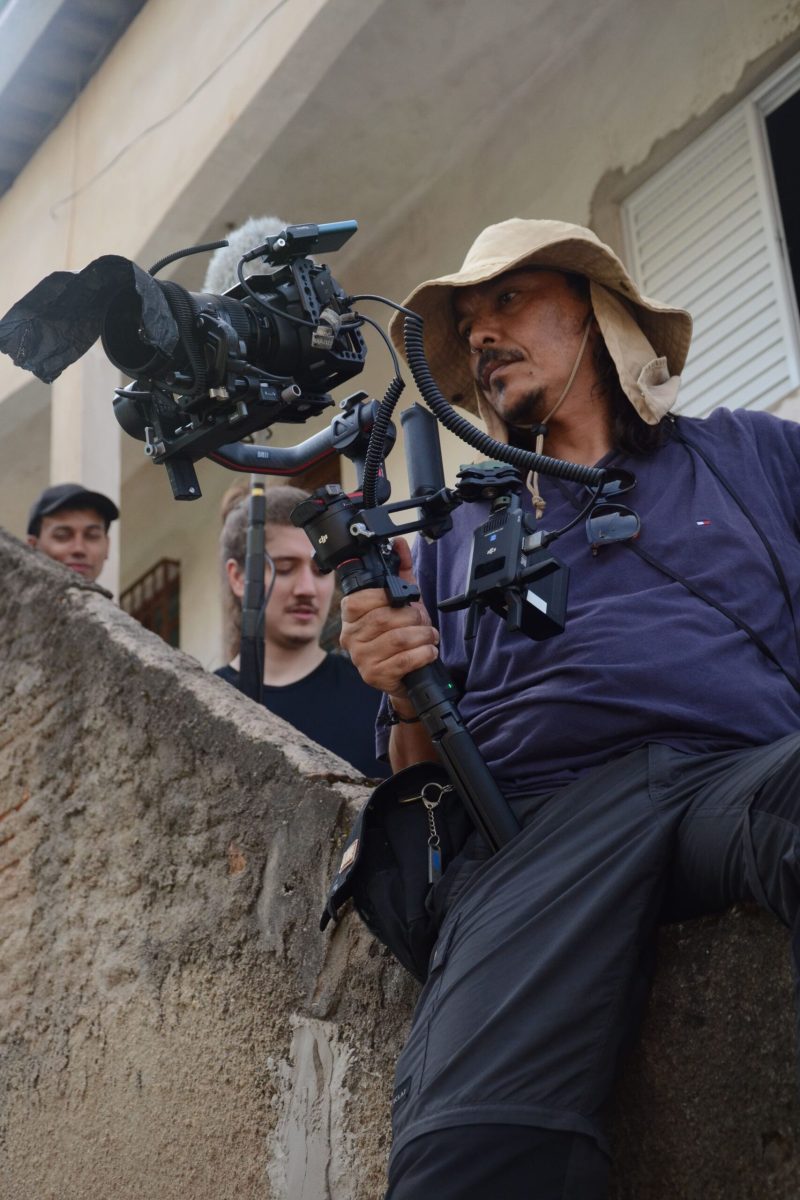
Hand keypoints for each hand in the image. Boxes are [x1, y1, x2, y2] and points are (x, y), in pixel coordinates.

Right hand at [340, 538, 438, 709]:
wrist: (405, 673)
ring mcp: (360, 658)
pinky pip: (403, 661)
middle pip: (384, 618)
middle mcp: (350, 637)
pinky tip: (428, 651)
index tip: (405, 600)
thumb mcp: (400, 602)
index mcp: (351, 614)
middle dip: (414, 617)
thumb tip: (400, 545)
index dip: (388, 597)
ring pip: (397, 639)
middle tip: (424, 620)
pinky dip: (423, 653)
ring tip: (429, 636)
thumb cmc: (400, 634)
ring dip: (422, 635)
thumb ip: (401, 572)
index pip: (362, 599)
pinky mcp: (374, 676)